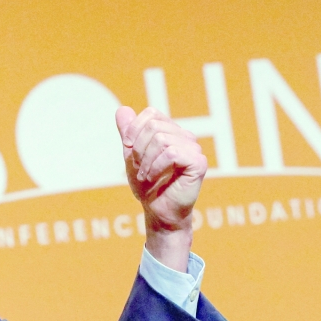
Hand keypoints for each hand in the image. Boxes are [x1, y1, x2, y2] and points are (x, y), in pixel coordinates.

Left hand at [115, 106, 207, 271]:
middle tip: (139, 168)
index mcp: (171, 132)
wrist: (157, 211)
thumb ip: (128, 134)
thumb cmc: (147, 185)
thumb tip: (122, 109)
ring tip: (146, 176)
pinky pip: (172, 153)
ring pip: (161, 139)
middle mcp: (185, 137)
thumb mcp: (131, 157)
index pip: (151, 114)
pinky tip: (154, 178)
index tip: (128, 150)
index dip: (134, 130)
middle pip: (154, 127)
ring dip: (146, 161)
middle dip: (138, 149)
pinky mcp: (198, 162)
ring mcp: (194, 148)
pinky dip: (156, 166)